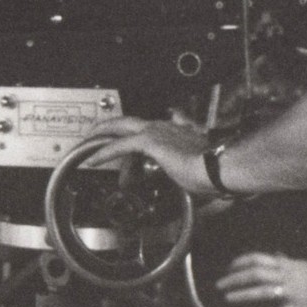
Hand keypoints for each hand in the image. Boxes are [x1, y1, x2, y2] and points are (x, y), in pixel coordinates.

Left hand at [75, 116, 214, 195]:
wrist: (220, 168)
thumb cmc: (214, 173)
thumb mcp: (195, 172)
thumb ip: (186, 172)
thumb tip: (189, 184)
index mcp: (177, 132)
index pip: (147, 133)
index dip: (132, 142)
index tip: (126, 156)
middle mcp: (165, 127)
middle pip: (128, 122)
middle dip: (109, 126)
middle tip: (94, 135)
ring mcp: (157, 131)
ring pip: (120, 128)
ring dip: (102, 137)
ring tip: (87, 146)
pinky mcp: (150, 141)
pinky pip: (119, 145)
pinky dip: (104, 152)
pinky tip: (93, 159)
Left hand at [214, 253, 306, 306]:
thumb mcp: (304, 265)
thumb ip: (287, 261)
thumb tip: (276, 254)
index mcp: (285, 265)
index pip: (258, 259)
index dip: (240, 262)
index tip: (228, 269)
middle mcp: (287, 275)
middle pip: (256, 273)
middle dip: (235, 278)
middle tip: (219, 285)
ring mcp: (292, 292)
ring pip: (264, 291)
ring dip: (244, 295)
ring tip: (228, 298)